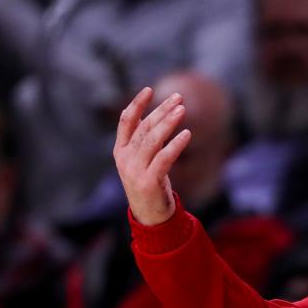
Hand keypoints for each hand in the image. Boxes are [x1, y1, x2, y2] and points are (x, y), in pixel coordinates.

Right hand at [113, 87, 191, 225]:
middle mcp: (125, 159)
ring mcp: (135, 171)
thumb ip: (146, 142)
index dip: (137, 104)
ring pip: (152, 140)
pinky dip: (175, 145)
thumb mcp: (143, 161)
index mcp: (120, 151)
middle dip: (161, 110)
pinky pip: (164, 158)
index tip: (149, 89)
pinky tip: (186, 134)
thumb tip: (159, 118)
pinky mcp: (149, 182)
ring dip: (168, 123)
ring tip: (182, 109)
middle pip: (144, 128)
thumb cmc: (149, 184)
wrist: (149, 217)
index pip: (126, 122)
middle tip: (178, 97)